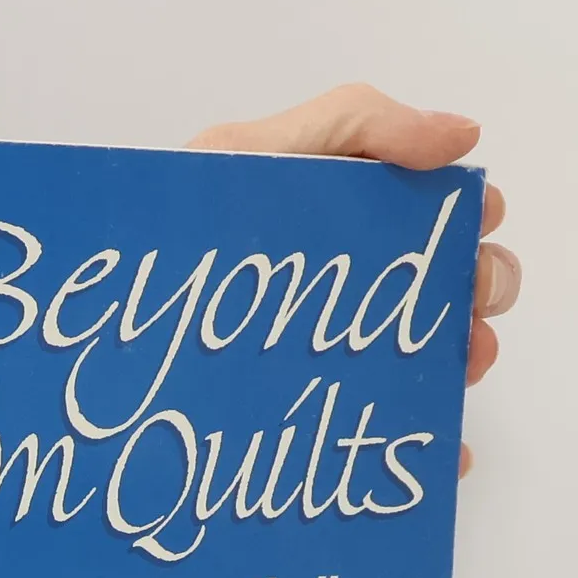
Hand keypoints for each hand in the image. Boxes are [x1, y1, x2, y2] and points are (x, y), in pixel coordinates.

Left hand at [191, 84, 516, 475]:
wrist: (101, 336)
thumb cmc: (168, 233)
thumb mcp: (249, 155)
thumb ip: (355, 125)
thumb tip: (464, 133)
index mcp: (326, 217)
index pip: (420, 213)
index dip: (463, 218)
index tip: (477, 225)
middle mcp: (332, 290)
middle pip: (435, 287)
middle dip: (474, 292)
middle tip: (470, 306)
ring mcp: (320, 357)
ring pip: (422, 358)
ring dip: (461, 361)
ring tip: (463, 367)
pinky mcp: (301, 423)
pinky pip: (380, 437)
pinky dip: (428, 445)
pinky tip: (446, 452)